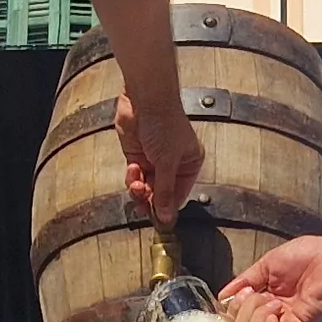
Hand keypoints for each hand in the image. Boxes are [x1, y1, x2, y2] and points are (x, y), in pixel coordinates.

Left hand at [117, 91, 207, 224]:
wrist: (145, 101)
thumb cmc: (164, 124)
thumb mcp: (167, 162)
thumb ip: (165, 192)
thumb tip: (166, 218)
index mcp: (189, 164)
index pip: (178, 195)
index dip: (167, 208)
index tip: (157, 219)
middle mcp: (173, 165)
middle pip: (161, 194)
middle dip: (150, 199)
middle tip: (142, 205)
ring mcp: (154, 161)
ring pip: (146, 188)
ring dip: (139, 189)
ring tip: (137, 184)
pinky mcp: (137, 156)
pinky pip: (134, 177)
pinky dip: (132, 177)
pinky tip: (134, 169)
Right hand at [218, 234, 321, 321]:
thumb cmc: (311, 255)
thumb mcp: (268, 263)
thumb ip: (244, 280)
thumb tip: (223, 296)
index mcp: (266, 297)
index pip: (238, 315)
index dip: (232, 309)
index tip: (235, 296)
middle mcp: (275, 314)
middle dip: (241, 313)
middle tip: (254, 297)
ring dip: (255, 320)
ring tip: (271, 302)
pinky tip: (275, 313)